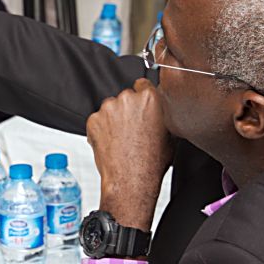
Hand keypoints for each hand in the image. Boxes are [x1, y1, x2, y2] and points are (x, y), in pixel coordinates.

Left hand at [86, 79, 173, 231]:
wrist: (131, 180)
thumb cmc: (152, 162)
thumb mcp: (170, 134)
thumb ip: (163, 114)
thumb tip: (160, 110)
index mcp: (150, 98)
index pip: (142, 84)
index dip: (142, 98)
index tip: (141, 107)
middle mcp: (127, 98)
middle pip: (125, 96)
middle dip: (128, 109)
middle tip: (133, 129)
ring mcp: (108, 108)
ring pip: (110, 108)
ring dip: (114, 118)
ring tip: (122, 139)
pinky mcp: (93, 120)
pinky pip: (97, 120)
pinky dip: (101, 129)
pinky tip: (112, 143)